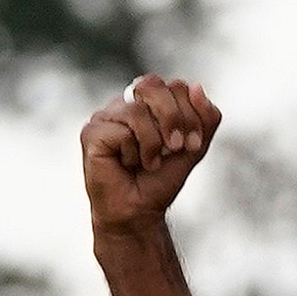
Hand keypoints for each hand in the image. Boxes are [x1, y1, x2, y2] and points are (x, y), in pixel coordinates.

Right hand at [81, 75, 221, 234]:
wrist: (140, 210)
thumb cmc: (161, 179)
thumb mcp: (193, 148)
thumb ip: (205, 119)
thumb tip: (197, 87)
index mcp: (150, 103)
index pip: (175, 86)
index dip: (190, 112)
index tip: (194, 144)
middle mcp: (126, 103)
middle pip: (153, 85)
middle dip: (174, 118)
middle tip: (177, 147)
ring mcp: (106, 116)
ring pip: (137, 110)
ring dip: (153, 143)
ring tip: (150, 163)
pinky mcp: (91, 131)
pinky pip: (121, 130)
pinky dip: (134, 152)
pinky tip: (128, 164)